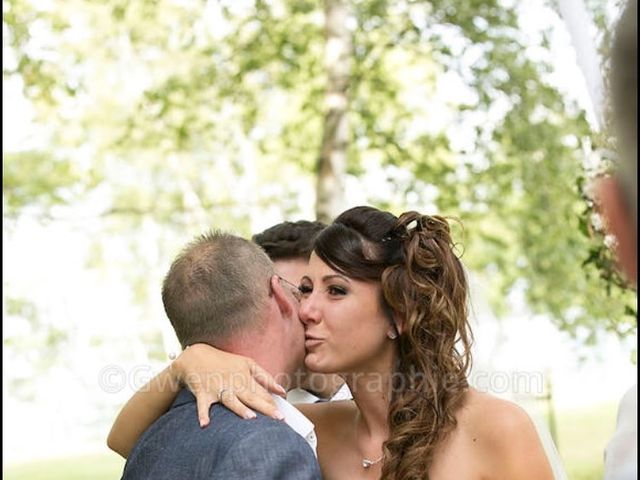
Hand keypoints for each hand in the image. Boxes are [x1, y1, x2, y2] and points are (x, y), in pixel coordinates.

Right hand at [171, 343, 286, 426]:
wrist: (196, 356)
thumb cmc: (225, 361)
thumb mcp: (247, 363)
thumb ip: (265, 377)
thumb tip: (282, 391)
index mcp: (244, 377)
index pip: (261, 392)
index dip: (273, 403)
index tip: (283, 414)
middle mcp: (233, 383)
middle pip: (251, 397)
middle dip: (265, 407)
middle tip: (278, 418)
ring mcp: (218, 389)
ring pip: (230, 400)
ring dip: (239, 408)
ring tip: (250, 417)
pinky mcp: (203, 394)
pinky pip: (202, 406)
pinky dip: (202, 414)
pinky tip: (205, 424)